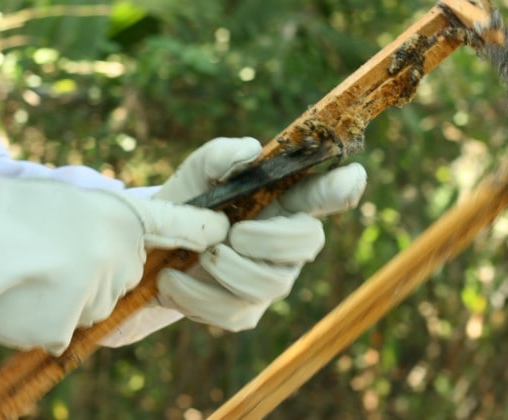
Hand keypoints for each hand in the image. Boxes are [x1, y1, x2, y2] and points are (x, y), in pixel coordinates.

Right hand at [0, 165, 228, 353]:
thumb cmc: (6, 212)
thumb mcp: (68, 203)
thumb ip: (105, 228)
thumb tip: (123, 253)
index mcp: (118, 215)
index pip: (176, 224)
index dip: (199, 231)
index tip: (221, 231)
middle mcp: (118, 252)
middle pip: (122, 280)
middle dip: (94, 275)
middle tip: (50, 255)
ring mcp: (96, 290)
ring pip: (92, 308)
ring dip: (64, 298)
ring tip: (29, 270)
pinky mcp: (69, 325)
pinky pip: (62, 331)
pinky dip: (41, 320)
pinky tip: (19, 295)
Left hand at [153, 137, 366, 330]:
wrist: (156, 246)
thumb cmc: (191, 202)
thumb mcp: (199, 172)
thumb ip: (221, 155)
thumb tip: (248, 154)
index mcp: (286, 201)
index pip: (328, 192)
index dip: (343, 186)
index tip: (350, 177)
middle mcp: (288, 244)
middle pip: (308, 241)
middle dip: (269, 238)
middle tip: (232, 233)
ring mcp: (270, 281)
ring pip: (269, 284)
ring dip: (229, 268)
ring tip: (200, 254)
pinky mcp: (244, 312)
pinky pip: (232, 312)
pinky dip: (196, 294)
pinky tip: (173, 279)